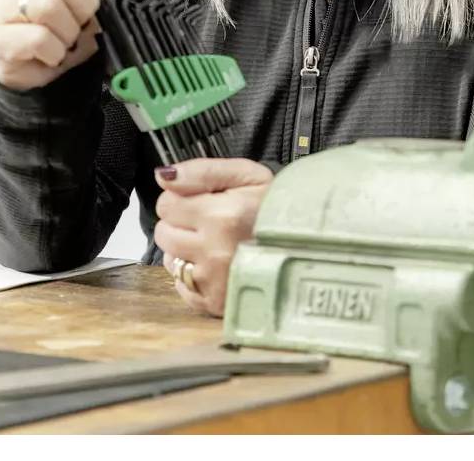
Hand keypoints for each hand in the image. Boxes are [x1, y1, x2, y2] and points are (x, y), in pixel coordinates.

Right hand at [0, 0, 110, 90]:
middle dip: (86, 2)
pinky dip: (57, 52)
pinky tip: (55, 54)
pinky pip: (38, 39)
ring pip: (48, 6)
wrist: (34, 70)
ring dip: (71, 30)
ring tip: (69, 39)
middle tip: (87, 19)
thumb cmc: (63, 23)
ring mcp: (3, 8)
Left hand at [153, 158, 274, 316]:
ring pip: (170, 261)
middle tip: (208, 221)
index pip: (167, 203)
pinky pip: (182, 288)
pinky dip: (192, 276)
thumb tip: (163, 176)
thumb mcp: (248, 174)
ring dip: (185, 250)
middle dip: (181, 223)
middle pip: (164, 233)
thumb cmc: (277, 207)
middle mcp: (214, 252)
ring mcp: (214, 281)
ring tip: (214, 243)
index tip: (202, 200)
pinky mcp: (216, 303)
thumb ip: (203, 171)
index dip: (182, 198)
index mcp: (221, 216)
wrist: (310, 244)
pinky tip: (215, 265)